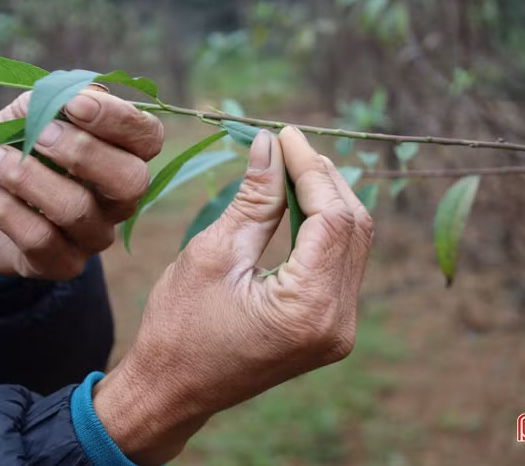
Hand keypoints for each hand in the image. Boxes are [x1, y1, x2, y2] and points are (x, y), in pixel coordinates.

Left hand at [0, 86, 163, 279]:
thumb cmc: (19, 148)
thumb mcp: (29, 115)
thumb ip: (50, 99)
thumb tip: (69, 98)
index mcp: (124, 154)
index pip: (148, 136)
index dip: (118, 119)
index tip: (74, 104)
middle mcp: (120, 199)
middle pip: (130, 181)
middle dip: (82, 153)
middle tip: (37, 136)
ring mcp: (95, 235)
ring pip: (77, 210)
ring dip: (29, 178)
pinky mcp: (63, 263)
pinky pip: (41, 240)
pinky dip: (7, 209)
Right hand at [93, 127, 372, 464]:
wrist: (171, 391)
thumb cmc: (178, 327)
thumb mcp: (212, 254)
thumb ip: (253, 199)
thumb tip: (270, 145)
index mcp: (308, 308)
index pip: (333, 218)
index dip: (311, 169)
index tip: (286, 135)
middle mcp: (338, 323)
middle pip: (353, 228)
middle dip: (323, 179)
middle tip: (288, 146)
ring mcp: (338, 330)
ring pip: (352, 244)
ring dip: (327, 201)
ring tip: (291, 167)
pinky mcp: (328, 329)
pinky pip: (339, 265)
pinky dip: (323, 229)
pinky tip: (299, 203)